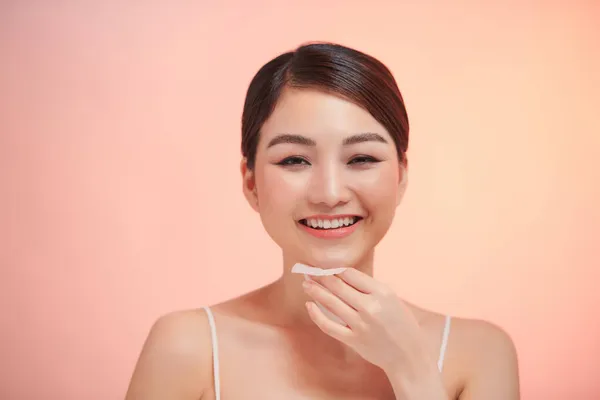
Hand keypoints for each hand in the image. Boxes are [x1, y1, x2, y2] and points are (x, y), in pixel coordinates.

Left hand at [302, 268, 432, 374]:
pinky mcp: (353, 340)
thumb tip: (342, 275)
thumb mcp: (392, 298)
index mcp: (382, 292)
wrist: (409, 355)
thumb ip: (369, 288)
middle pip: (338, 286)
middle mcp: (370, 307)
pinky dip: (316, 315)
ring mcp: (360, 324)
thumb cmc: (401, 323)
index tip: (325, 265)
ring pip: (330, 302)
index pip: (351, 274)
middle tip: (309, 270)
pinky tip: (309, 306)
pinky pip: (329, 326)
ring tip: (306, 283)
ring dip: (315, 291)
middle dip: (321, 276)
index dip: (335, 268)